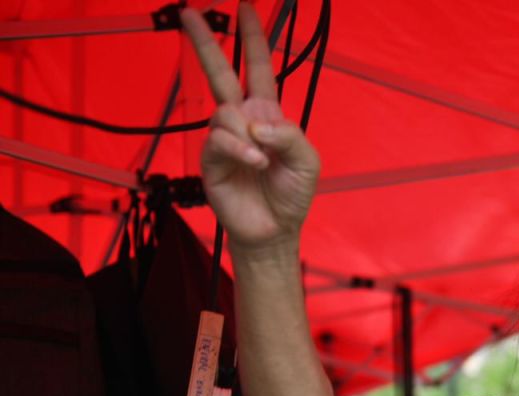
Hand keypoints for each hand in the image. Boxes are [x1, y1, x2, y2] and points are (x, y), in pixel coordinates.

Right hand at [181, 3, 319, 249]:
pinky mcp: (211, 159)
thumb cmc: (292, 194)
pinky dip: (240, 149)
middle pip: (221, 73)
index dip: (254, 39)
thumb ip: (290, 134)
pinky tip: (254, 163)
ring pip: (225, 113)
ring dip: (247, 134)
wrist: (275, 229)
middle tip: (190, 13)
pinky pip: (219, 139)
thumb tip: (258, 121)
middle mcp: (243, 120)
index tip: (246, 7)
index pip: (258, 68)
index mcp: (268, 114)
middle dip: (206, 42)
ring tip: (263, 161)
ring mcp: (224, 138)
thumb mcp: (307, 160)